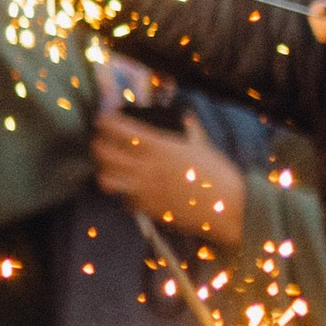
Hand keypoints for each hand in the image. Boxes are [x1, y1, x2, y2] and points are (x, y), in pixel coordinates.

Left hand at [88, 105, 244, 241]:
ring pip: (106, 179)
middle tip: (101, 143)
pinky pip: (124, 199)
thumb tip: (186, 116)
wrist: (227, 207)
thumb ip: (190, 129)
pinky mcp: (147, 209)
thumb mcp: (202, 145)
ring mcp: (144, 189)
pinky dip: (124, 194)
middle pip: (104, 153)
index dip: (107, 123)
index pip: (119, 129)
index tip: (102, 120)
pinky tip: (131, 190)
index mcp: (159, 146)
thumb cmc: (218, 174)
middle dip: (99, 146)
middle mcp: (146, 166)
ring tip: (111, 169)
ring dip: (106, 172)